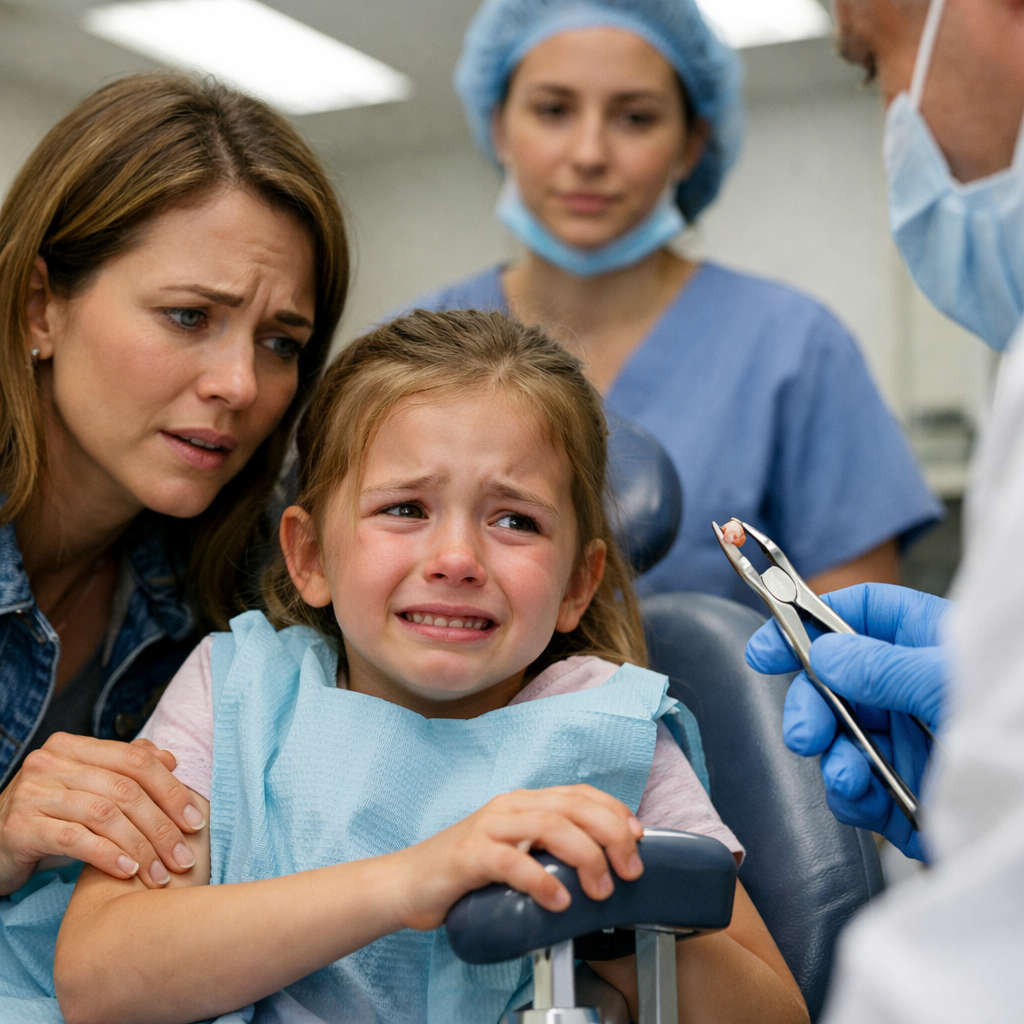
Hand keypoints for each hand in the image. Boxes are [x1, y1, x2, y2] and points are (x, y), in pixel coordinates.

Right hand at [0, 733, 206, 894]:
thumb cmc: (51, 815)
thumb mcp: (89, 786)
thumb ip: (126, 769)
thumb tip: (171, 757)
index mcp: (73, 746)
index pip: (136, 760)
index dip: (171, 789)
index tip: (195, 821)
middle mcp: (50, 762)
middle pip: (124, 789)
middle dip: (161, 825)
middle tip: (183, 856)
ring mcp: (32, 793)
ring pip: (104, 815)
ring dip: (140, 846)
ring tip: (160, 872)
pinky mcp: (19, 827)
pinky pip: (75, 839)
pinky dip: (108, 855)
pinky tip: (129, 870)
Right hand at [389, 785, 644, 931]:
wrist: (407, 883)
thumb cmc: (465, 874)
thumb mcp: (515, 853)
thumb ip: (548, 851)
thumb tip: (601, 865)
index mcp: (523, 803)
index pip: (579, 793)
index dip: (614, 810)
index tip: (638, 836)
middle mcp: (509, 807)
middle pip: (573, 806)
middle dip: (611, 835)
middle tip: (629, 871)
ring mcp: (487, 828)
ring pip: (550, 827)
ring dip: (585, 858)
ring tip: (599, 891)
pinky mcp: (468, 855)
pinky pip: (511, 861)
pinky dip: (541, 880)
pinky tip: (557, 901)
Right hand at [745, 583, 950, 859]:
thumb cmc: (1014, 721)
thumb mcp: (948, 682)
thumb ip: (882, 666)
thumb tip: (823, 653)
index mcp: (924, 643)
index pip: (855, 613)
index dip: (805, 621)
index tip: (767, 647)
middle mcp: (907, 687)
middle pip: (831, 680)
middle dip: (810, 704)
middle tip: (803, 731)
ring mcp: (904, 739)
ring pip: (837, 736)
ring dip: (830, 753)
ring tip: (847, 770)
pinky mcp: (902, 789)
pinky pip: (854, 786)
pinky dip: (850, 792)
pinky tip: (865, 793)